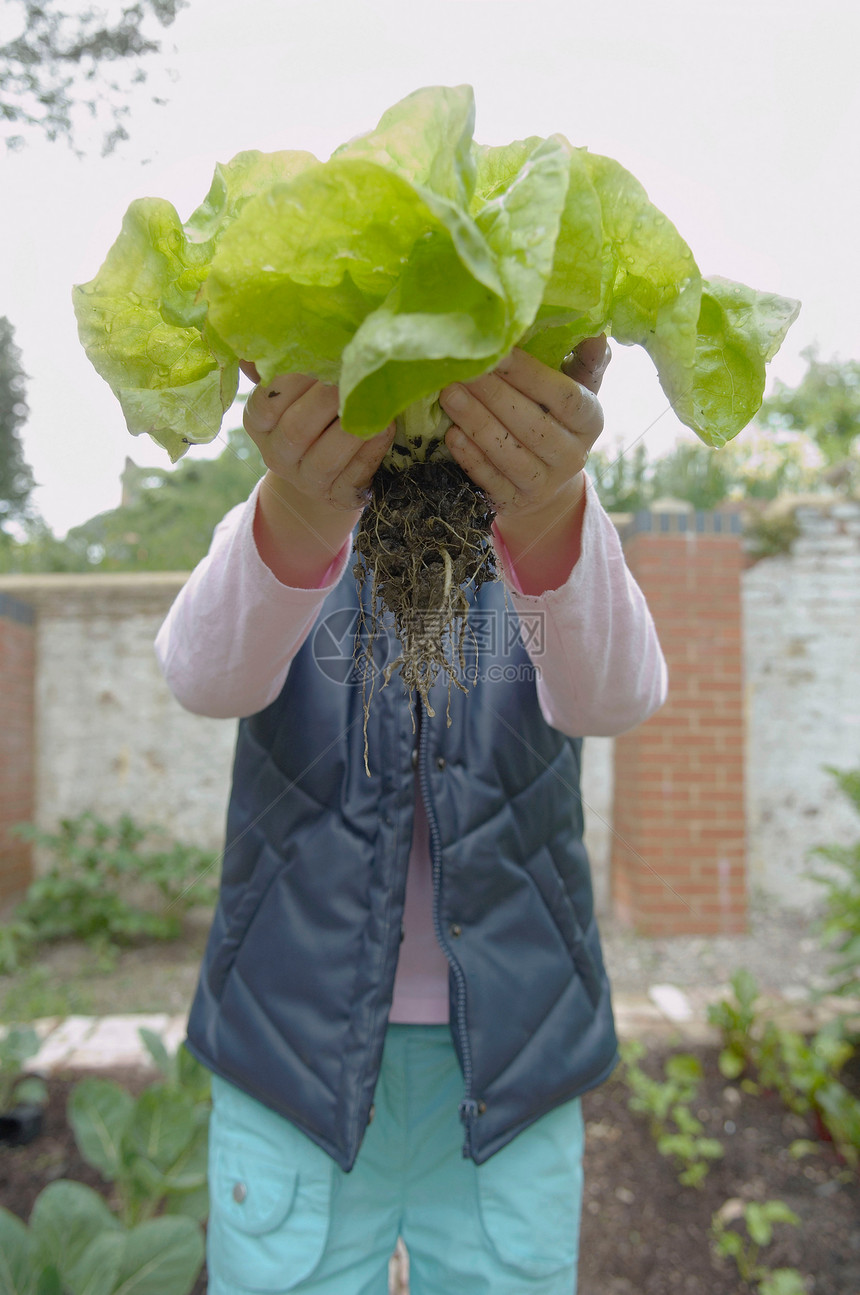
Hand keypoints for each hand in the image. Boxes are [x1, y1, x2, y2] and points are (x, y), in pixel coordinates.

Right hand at [240, 367, 394, 587]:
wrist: (331, 469)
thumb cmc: (315, 413)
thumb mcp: (294, 388)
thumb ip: (283, 360)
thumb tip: (266, 325)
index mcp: (259, 422)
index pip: (266, 402)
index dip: (294, 380)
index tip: (322, 357)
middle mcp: (277, 455)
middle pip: (296, 429)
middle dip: (327, 399)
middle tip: (353, 373)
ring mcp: (306, 482)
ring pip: (325, 458)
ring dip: (351, 428)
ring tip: (374, 402)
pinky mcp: (337, 498)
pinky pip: (353, 478)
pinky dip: (371, 452)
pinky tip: (385, 428)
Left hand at [438, 339, 609, 518]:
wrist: (548, 483)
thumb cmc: (555, 419)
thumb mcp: (576, 390)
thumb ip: (585, 362)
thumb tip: (596, 334)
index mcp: (590, 422)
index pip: (564, 397)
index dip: (530, 375)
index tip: (499, 352)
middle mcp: (573, 456)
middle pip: (532, 425)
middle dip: (494, 395)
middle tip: (463, 370)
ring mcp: (544, 485)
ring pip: (508, 454)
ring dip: (476, 422)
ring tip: (449, 393)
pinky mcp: (516, 503)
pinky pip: (491, 481)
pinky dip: (470, 457)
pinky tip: (451, 434)